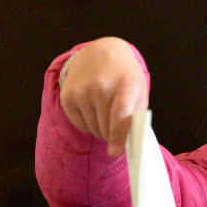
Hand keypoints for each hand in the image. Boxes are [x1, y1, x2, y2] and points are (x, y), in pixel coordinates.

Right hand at [58, 37, 148, 156]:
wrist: (101, 53)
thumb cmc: (124, 78)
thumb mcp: (138, 91)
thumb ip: (136, 118)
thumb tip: (126, 146)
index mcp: (125, 83)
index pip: (119, 115)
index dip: (118, 136)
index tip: (114, 152)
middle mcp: (101, 85)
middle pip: (106, 128)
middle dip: (113, 135)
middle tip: (117, 123)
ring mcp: (82, 90)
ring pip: (93, 129)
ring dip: (101, 130)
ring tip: (105, 111)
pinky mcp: (67, 96)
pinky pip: (80, 125)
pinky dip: (88, 124)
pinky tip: (92, 108)